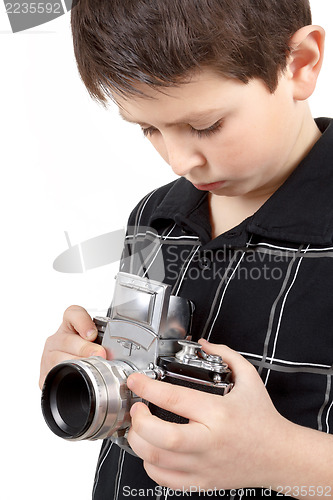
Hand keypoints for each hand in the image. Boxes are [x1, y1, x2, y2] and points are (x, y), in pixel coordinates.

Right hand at [39, 305, 106, 388]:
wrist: (71, 378)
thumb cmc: (86, 357)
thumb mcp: (98, 343)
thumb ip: (106, 339)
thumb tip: (124, 340)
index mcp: (69, 326)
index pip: (73, 313)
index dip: (82, 321)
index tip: (92, 333)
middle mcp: (57, 340)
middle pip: (67, 340)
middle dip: (86, 348)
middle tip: (100, 354)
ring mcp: (48, 357)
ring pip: (59, 358)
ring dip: (77, 364)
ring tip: (91, 369)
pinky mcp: (45, 375)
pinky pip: (54, 376)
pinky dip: (67, 379)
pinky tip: (78, 380)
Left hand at [126, 339, 289, 491]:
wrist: (280, 456)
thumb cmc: (263, 419)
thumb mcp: (249, 378)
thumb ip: (225, 355)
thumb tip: (204, 343)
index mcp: (218, 413)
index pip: (174, 399)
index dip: (147, 387)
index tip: (135, 380)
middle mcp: (208, 442)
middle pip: (160, 437)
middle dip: (139, 420)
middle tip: (137, 407)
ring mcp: (204, 465)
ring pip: (157, 461)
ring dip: (139, 441)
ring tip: (140, 426)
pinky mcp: (202, 482)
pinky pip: (165, 480)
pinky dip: (150, 464)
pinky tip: (153, 449)